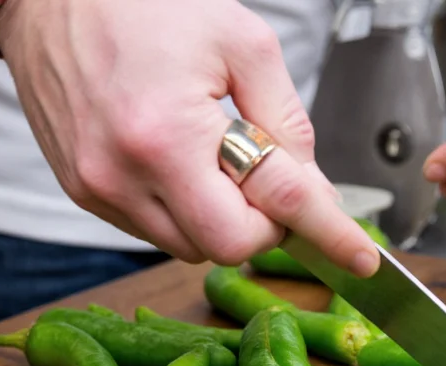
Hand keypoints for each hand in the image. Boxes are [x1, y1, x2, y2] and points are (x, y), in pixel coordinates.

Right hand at [0, 0, 379, 275]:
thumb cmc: (144, 6)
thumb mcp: (241, 43)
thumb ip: (285, 122)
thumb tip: (311, 187)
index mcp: (165, 136)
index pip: (261, 217)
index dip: (322, 235)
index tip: (361, 261)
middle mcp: (123, 177)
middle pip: (225, 247)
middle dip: (262, 219)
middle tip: (268, 174)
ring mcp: (99, 191)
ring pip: (190, 246)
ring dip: (221, 215)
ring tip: (213, 153)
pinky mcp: (84, 193)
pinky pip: (155, 230)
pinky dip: (186, 208)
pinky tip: (181, 160)